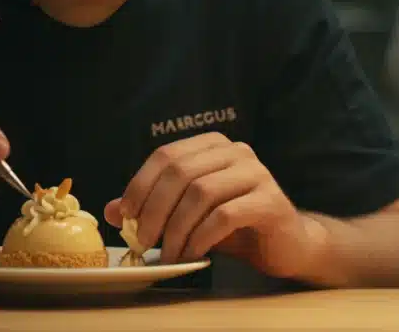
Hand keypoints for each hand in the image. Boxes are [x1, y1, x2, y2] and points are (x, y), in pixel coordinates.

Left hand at [104, 132, 319, 276]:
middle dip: (155, 209)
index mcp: (212, 145)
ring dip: (176, 228)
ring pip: (201, 193)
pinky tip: (192, 254)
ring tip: (168, 253)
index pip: (165, 156)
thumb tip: (110, 211)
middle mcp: (235, 151)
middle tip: (143, 240)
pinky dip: (200, 237)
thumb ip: (153, 208)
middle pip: (180, 173)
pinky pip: (224, 216)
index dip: (140, 184)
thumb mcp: (188, 215)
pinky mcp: (270, 201)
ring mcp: (256, 173)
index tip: (125, 215)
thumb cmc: (234, 226)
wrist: (287, 244)